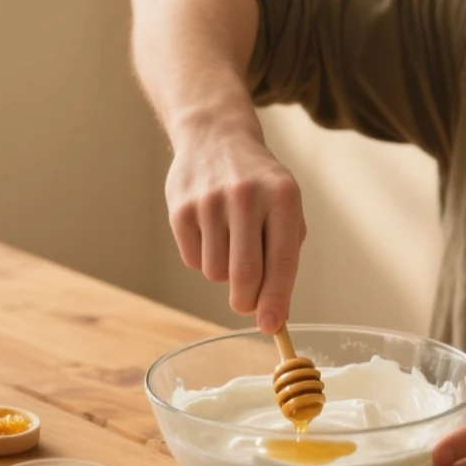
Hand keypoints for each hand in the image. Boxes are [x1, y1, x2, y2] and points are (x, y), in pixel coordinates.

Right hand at [165, 126, 305, 333]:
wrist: (216, 138)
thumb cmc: (261, 185)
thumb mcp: (285, 208)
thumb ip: (285, 256)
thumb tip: (275, 313)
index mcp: (282, 197)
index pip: (282, 260)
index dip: (277, 299)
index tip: (272, 327)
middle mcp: (246, 197)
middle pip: (244, 274)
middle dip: (247, 302)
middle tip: (248, 307)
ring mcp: (209, 202)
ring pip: (216, 272)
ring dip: (225, 274)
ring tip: (231, 243)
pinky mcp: (180, 209)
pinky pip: (193, 260)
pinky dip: (203, 258)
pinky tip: (210, 231)